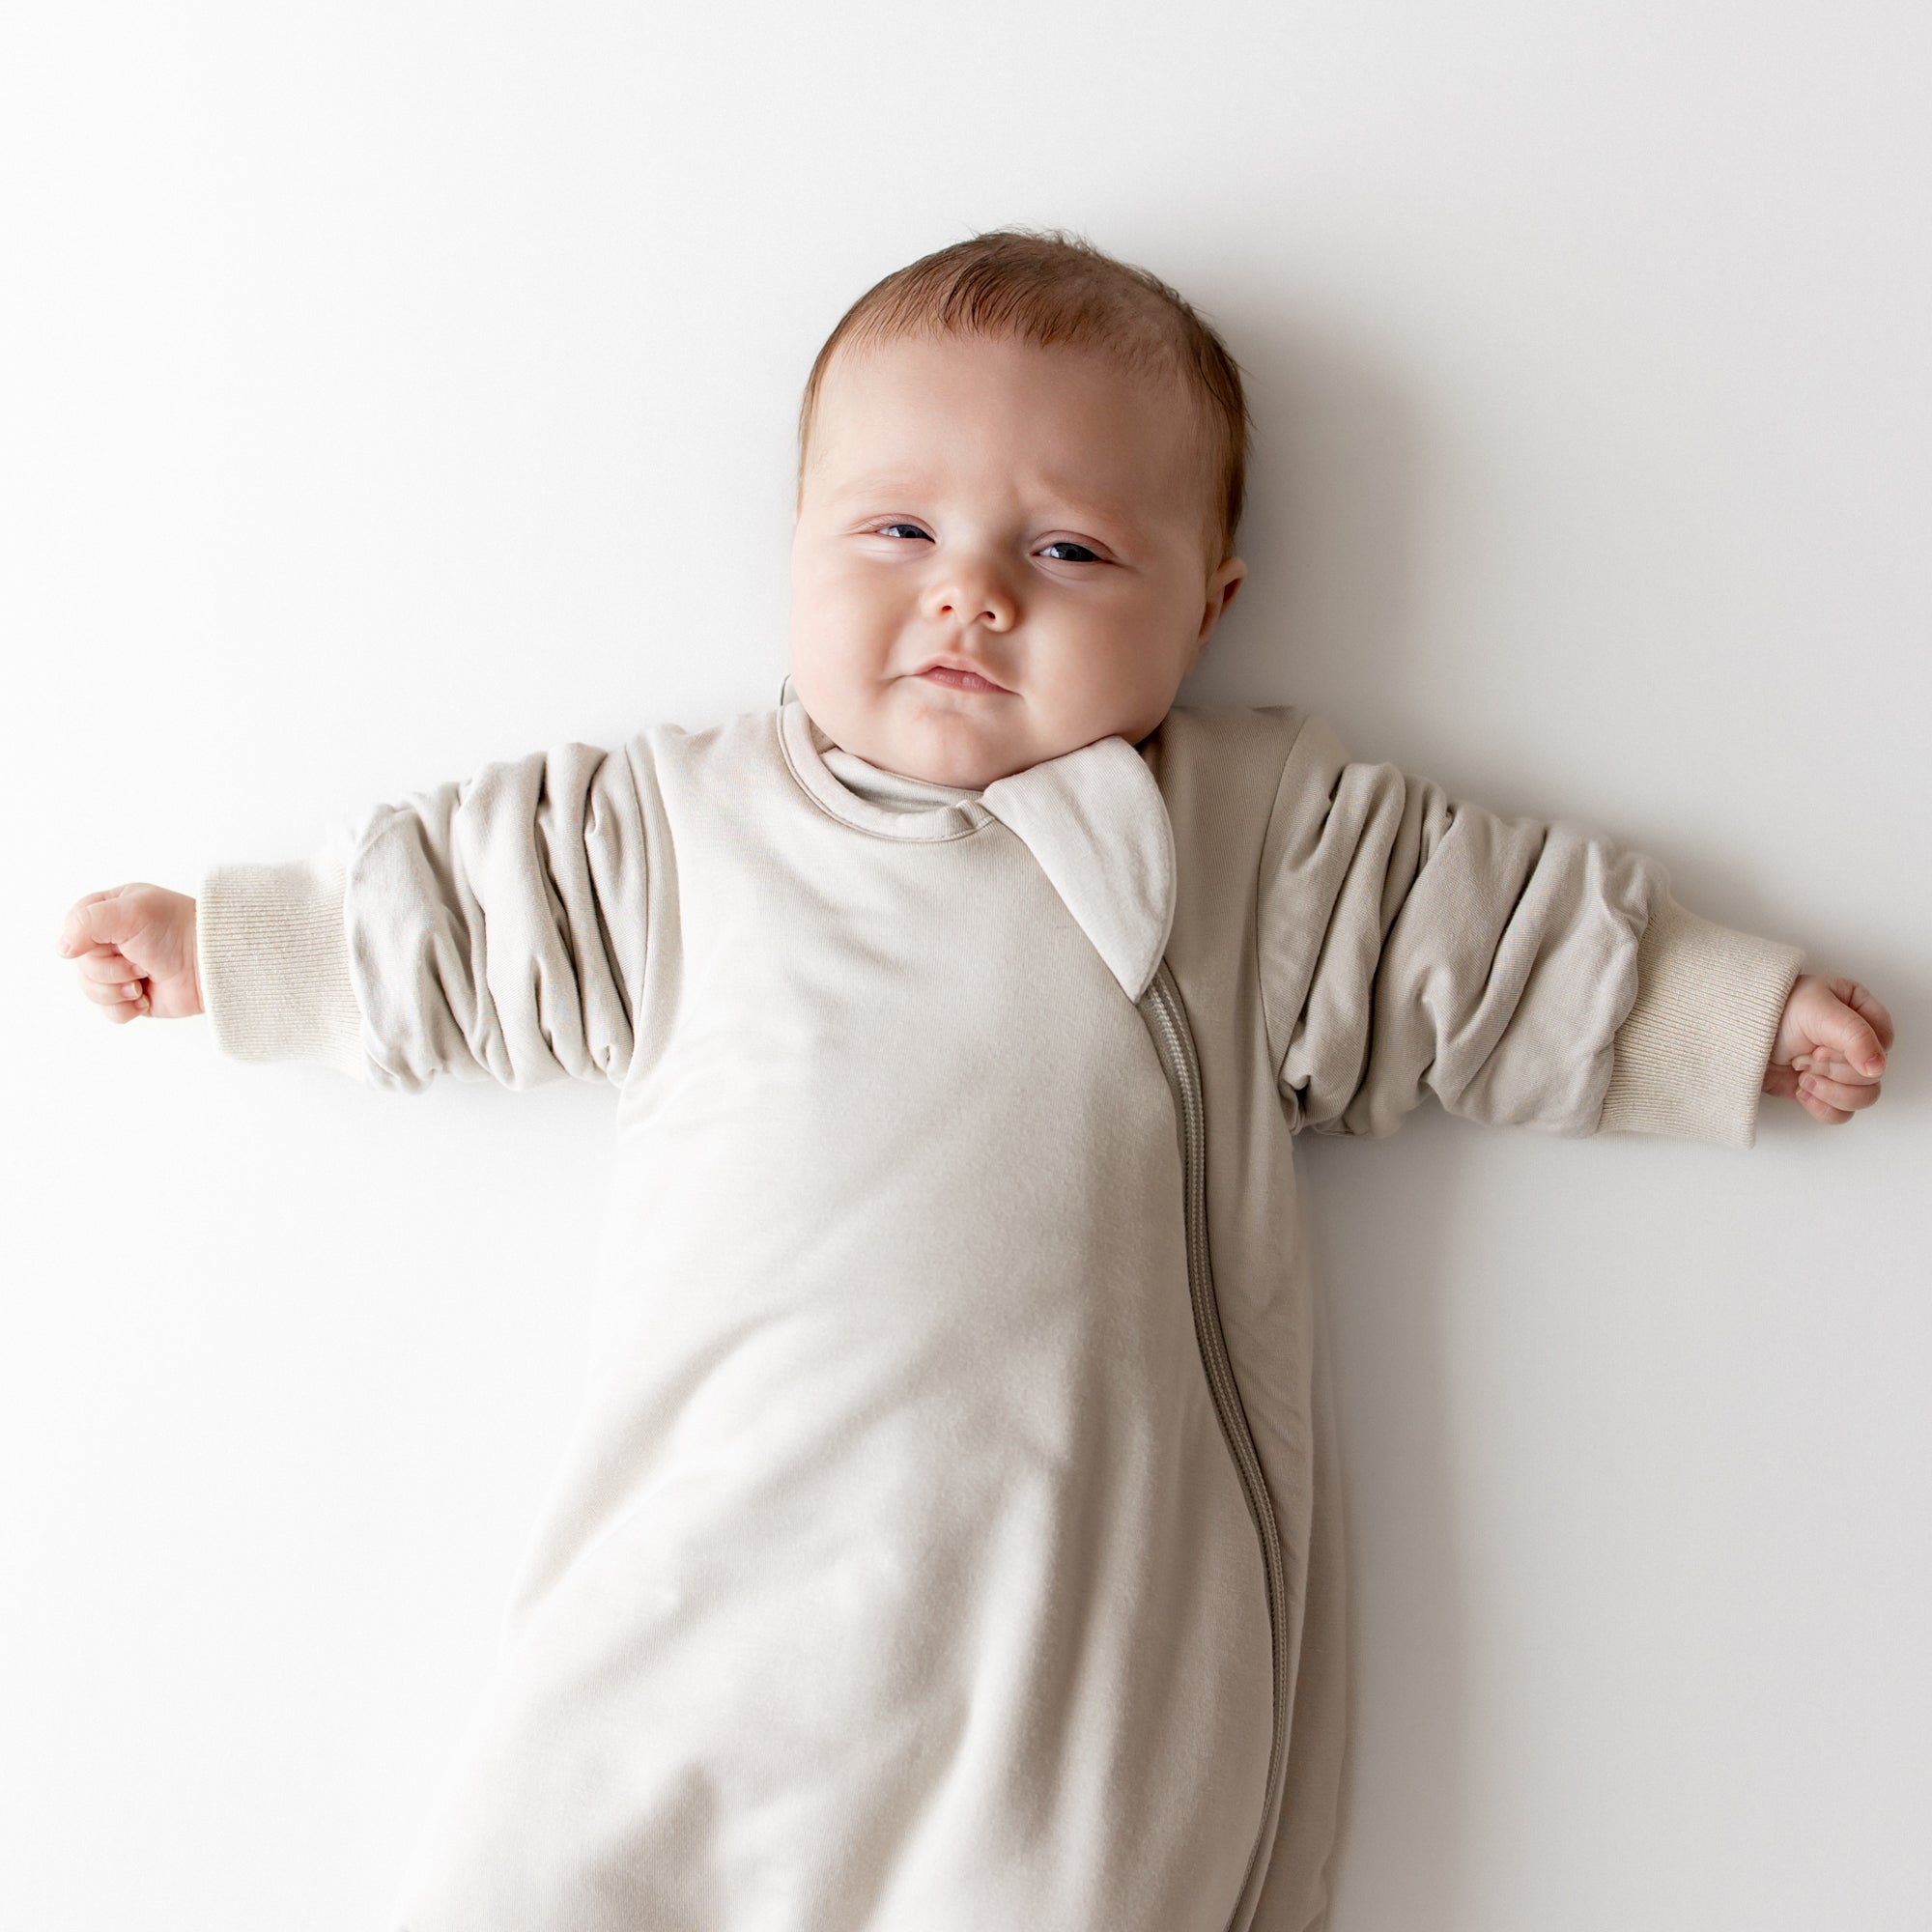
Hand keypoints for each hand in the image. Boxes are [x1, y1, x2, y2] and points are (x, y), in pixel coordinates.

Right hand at [58, 884, 202, 1022]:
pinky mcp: (132, 996)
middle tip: (140, 962)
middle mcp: (112, 941)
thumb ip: (85, 923)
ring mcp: (121, 970)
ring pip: (89, 990)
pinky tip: (145, 998)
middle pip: (79, 964)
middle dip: (108, 968)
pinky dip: (125, 1009)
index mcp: (110, 912)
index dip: (84, 939)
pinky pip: (108, 1012)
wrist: (213, 964)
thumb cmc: (177, 930)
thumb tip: (61, 950)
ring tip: (144, 979)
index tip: (112, 940)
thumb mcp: (129, 912)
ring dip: (116, 989)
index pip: (72, 927)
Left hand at [1762, 973, 1891, 1124]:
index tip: (1824, 1043)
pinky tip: (1801, 1089)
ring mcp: (1838, 1068)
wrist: (1734, 1032)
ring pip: (1863, 1097)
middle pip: (1874, 1075)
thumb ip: (1855, 1036)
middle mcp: (1854, 1042)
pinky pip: (1841, 1113)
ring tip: (1802, 1072)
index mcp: (1860, 1012)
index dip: (1859, 1050)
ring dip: (1830, 1089)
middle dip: (1835, 1068)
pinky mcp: (1820, 1090)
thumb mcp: (1818, 1011)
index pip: (1884, 1042)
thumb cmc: (1772, 1010)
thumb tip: (1877, 1069)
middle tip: (1806, 1055)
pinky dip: (1822, 1107)